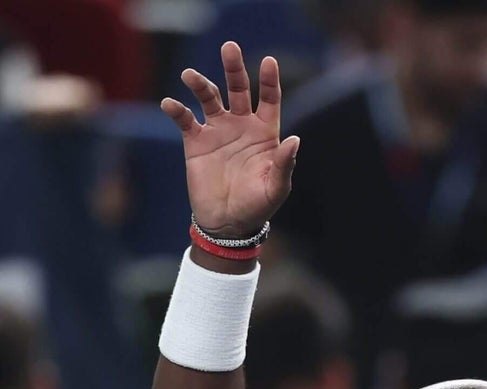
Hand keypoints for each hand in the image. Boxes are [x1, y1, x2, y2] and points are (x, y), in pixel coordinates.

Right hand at [161, 41, 299, 237]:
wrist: (227, 223)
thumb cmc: (257, 206)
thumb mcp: (276, 187)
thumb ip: (284, 163)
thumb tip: (295, 139)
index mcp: (265, 133)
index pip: (269, 100)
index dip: (270, 81)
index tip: (269, 61)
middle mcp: (241, 126)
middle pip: (238, 89)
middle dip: (234, 68)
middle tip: (229, 47)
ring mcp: (217, 131)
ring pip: (208, 98)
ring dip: (200, 84)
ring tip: (190, 75)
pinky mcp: (195, 141)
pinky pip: (185, 119)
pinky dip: (176, 109)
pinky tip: (170, 104)